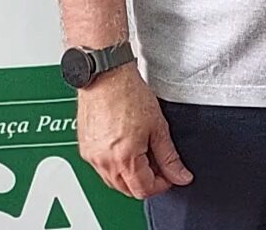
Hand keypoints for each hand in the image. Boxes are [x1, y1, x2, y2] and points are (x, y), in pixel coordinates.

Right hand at [76, 65, 192, 199]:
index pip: (144, 189)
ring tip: (143, 153)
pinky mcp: (85, 149)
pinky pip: (101, 169)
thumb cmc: (129, 94)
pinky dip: (116, 166)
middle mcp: (104, 162)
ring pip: (113, 182)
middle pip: (127, 189)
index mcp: (124, 158)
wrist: (106, 76)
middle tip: (159, 164)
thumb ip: (169, 157)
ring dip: (130, 176)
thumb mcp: (158, 127)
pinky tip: (126, 149)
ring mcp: (92, 157)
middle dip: (146, 182)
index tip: (170, 175)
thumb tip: (181, 176)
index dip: (162, 185)